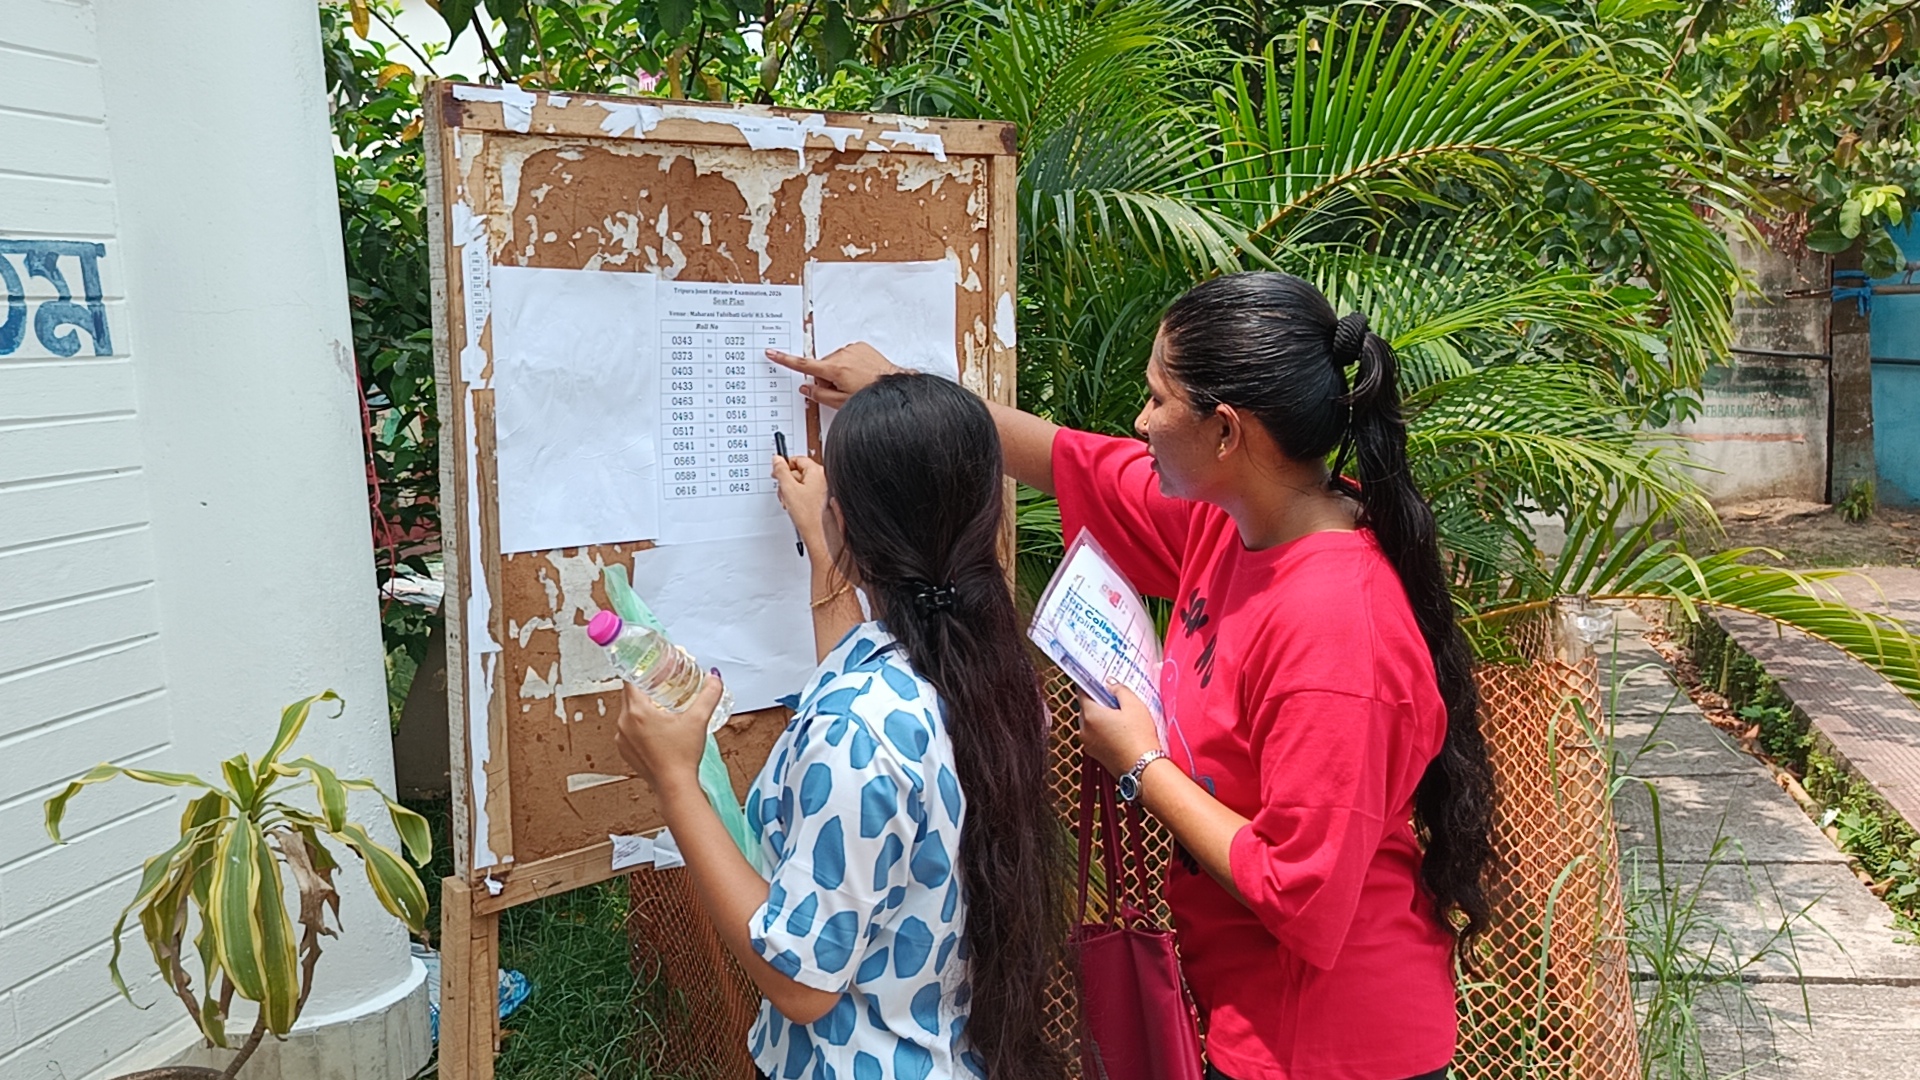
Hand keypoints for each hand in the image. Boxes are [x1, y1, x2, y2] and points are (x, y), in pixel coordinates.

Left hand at [614, 672, 723, 793]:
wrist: (675, 786)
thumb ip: (708, 694)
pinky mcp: (625, 750)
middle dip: (644, 688)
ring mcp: (622, 738)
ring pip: (628, 713)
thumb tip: (714, 679)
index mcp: (637, 711)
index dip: (640, 671)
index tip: (650, 668)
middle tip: (660, 685)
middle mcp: (624, 723)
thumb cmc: (682, 756)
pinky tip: (654, 728)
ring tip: (659, 706)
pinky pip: (628, 730)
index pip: (630, 679)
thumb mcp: (698, 720)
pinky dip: (638, 725)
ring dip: (641, 708)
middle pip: (629, 695)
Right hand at [766, 341, 903, 408]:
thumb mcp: (841, 403)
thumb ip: (819, 395)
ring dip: (839, 372)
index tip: (772, 353)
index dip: (785, 360)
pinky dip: (849, 365)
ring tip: (854, 383)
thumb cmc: (870, 395)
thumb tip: (807, 388)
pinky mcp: (860, 346)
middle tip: (841, 391)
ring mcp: (852, 349)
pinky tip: (859, 375)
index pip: (803, 365)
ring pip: (834, 362)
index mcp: (834, 369)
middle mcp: (842, 355)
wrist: (893, 386)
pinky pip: (847, 356)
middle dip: (826, 379)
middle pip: (822, 368)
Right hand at [772, 451, 829, 547]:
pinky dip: (796, 496)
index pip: (797, 459)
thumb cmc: (807, 513)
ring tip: (788, 500)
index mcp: (816, 471)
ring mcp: (821, 487)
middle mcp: (821, 477)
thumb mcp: (788, 488)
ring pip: (799, 482)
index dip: (785, 465)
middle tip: (782, 489)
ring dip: (790, 490)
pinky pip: (804, 491)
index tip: (777, 472)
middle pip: (798, 471)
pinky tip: (793, 504)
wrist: (815, 531)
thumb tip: (777, 459)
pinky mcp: (818, 497)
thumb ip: (781, 471)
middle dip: (787, 481)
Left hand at [1078, 684, 1161, 776]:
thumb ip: (1120, 690)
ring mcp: (1088, 744)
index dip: (1089, 684)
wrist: (1143, 768)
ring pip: (1090, 723)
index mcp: (1091, 715)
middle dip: (1097, 702)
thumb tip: (1111, 683)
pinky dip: (1102, 731)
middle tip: (1113, 697)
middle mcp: (1085, 730)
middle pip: (1086, 709)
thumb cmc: (1139, 738)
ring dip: (1100, 717)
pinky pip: (1095, 736)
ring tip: (1119, 715)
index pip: (1082, 693)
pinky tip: (1119, 730)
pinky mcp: (1095, 755)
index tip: (1094, 679)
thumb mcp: (1134, 705)